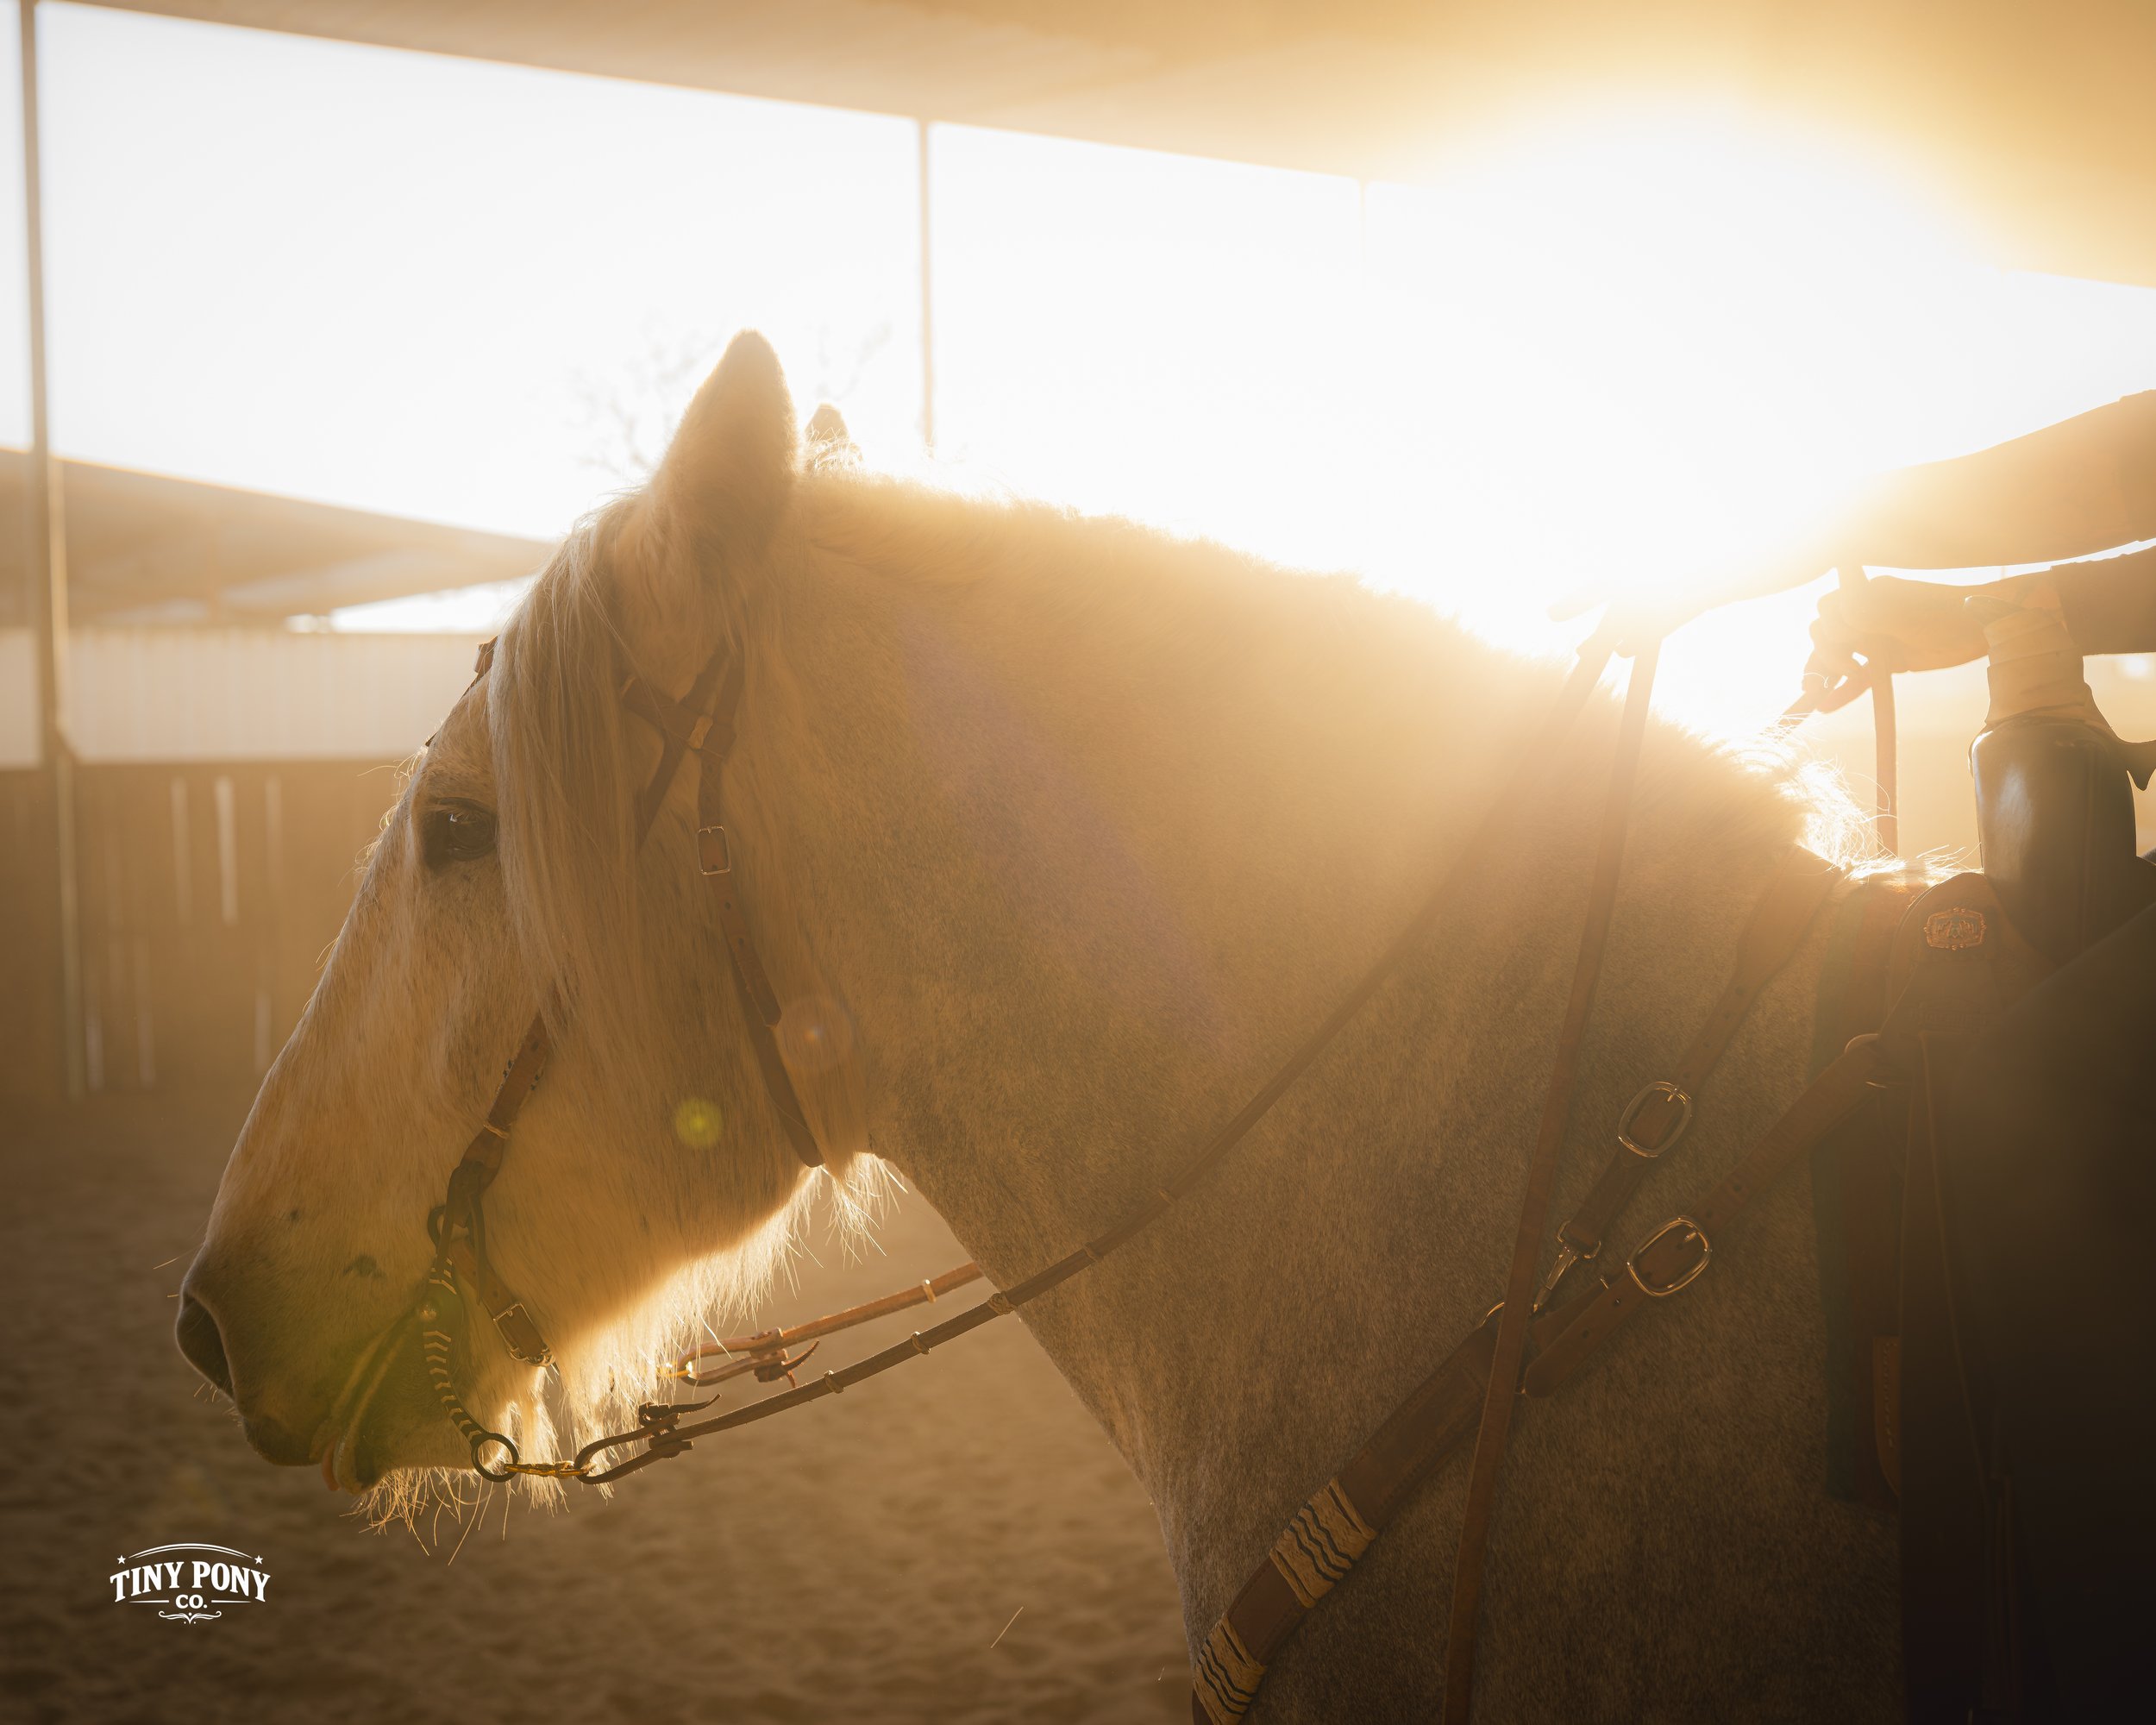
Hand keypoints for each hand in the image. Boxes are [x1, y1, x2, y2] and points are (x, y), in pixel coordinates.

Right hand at [1807, 576, 1988, 690]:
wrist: (1980, 629)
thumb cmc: (1944, 614)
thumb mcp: (1902, 611)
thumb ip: (1864, 612)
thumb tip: (1827, 614)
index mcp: (1864, 594)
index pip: (1828, 610)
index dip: (1832, 629)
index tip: (1853, 643)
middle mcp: (1864, 614)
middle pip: (1825, 634)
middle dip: (1824, 655)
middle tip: (1841, 673)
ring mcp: (1874, 639)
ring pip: (1837, 657)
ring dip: (1823, 675)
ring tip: (1812, 696)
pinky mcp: (1885, 662)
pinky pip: (1857, 678)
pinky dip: (1842, 691)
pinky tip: (1827, 705)